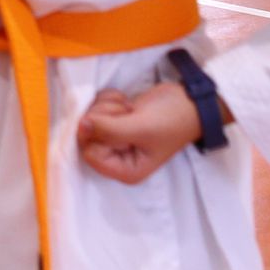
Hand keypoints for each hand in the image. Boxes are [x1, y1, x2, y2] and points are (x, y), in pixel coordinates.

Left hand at [77, 82, 202, 184]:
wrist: (188, 101)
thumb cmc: (171, 120)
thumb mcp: (142, 128)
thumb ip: (110, 130)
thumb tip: (81, 124)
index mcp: (125, 170)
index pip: (90, 154)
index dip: (98, 134)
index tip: (118, 121)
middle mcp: (116, 157)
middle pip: (87, 135)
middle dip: (104, 117)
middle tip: (126, 113)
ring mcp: (114, 138)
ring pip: (89, 118)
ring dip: (107, 106)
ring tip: (130, 109)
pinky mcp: (113, 120)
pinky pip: (95, 106)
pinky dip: (109, 99)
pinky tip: (127, 102)